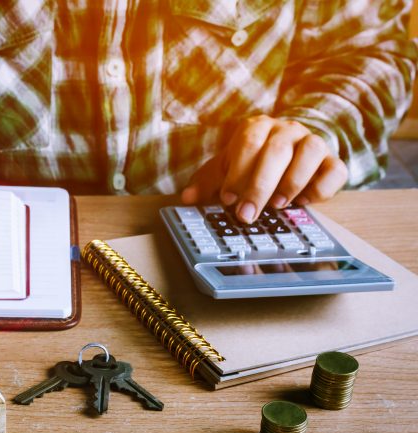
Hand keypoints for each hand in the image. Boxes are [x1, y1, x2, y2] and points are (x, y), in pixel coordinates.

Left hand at [181, 115, 347, 222]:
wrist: (288, 155)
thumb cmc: (251, 163)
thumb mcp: (226, 169)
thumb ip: (209, 180)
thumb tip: (188, 197)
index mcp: (258, 127)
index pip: (249, 142)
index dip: (238, 171)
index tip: (227, 199)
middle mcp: (288, 129)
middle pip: (277, 151)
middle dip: (260, 186)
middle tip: (246, 215)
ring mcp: (313, 142)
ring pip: (310, 153)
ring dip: (292, 182)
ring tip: (277, 206)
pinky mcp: (333, 161)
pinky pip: (335, 171)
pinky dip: (321, 188)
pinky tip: (303, 203)